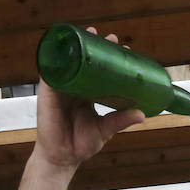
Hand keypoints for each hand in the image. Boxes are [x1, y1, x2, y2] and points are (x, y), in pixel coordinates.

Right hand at [30, 29, 144, 171]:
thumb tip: (141, 114)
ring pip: (69, 61)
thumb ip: (121, 120)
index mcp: (88, 95)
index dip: (109, 60)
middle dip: (96, 47)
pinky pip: (51, 71)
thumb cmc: (82, 143)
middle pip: (84, 62)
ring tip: (91, 33)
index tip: (124, 49)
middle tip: (111, 37)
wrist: (63, 157)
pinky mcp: (47, 92)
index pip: (100, 72)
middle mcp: (75, 88)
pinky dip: (56, 58)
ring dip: (78, 46)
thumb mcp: (106, 129)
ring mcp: (60, 88)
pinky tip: (64, 46)